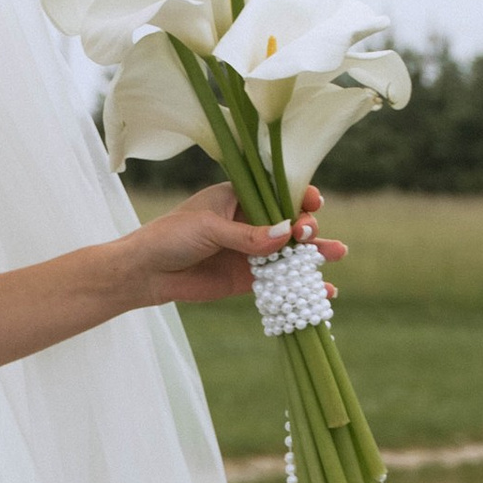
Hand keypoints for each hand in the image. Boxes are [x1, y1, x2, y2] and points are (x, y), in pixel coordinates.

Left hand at [130, 182, 344, 309]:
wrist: (145, 273)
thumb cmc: (170, 237)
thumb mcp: (208, 229)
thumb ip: (248, 235)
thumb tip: (287, 235)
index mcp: (239, 197)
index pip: (278, 190)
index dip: (300, 194)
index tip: (312, 202)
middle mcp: (250, 222)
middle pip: (291, 220)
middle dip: (307, 226)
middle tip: (307, 235)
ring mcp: (250, 251)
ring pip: (291, 251)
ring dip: (315, 253)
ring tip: (338, 253)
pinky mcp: (247, 279)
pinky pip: (280, 280)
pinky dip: (302, 285)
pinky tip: (325, 291)